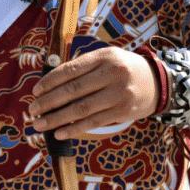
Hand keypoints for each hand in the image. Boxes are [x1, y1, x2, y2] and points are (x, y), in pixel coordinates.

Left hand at [29, 47, 158, 139]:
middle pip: (73, 90)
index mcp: (104, 56)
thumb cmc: (123, 69)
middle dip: (48, 102)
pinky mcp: (122, 112)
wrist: (157, 83)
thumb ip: (83, 67)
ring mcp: (119, 94)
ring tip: (39, 125)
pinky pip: (93, 122)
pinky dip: (74, 129)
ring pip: (81, 109)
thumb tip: (50, 83)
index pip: (71, 69)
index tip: (35, 91)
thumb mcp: (107, 58)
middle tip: (32, 111)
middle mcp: (112, 73)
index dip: (50, 81)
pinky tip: (59, 133)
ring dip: (56, 119)